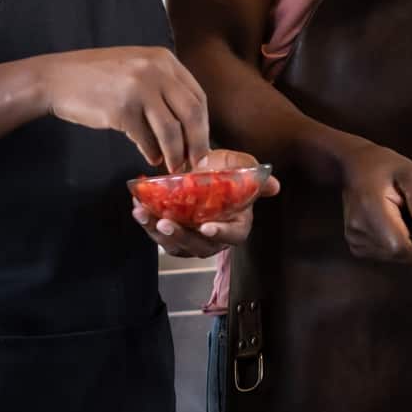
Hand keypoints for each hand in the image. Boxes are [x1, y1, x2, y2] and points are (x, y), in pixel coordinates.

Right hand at [36, 46, 209, 171]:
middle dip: (198, 143)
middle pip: (192, 113)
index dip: (204, 125)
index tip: (203, 145)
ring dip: (175, 154)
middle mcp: (155, 70)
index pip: (198, 96)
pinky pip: (145, 138)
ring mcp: (138, 88)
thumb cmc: (98, 77)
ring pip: (171, 130)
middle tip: (197, 163)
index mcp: (164, 59)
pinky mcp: (121, 109)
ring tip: (173, 166)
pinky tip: (151, 158)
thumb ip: (164, 87)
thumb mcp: (137, 69)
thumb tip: (191, 126)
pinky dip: (151, 152)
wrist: (56, 78)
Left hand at [133, 149, 279, 257]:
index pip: (232, 235)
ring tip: (143, 214)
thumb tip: (274, 185)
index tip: (207, 227)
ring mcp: (191, 240)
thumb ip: (254, 175)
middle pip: (198, 246)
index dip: (220, 233)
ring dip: (156, 232)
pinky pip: (158, 236)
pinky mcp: (172, 236)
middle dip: (180, 236)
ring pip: (175, 244)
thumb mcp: (240, 166)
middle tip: (165, 223)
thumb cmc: (224, 170)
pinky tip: (137, 207)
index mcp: (236, 225)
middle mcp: (214, 238)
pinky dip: (146, 223)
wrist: (202, 169)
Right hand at [332, 139, 411, 260]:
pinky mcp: (355, 244)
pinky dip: (394, 243)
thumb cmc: (384, 166)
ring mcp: (354, 239)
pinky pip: (384, 254)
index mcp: (370, 209)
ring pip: (393, 256)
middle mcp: (357, 229)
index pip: (400, 247)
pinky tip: (393, 224)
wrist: (353, 166)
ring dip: (406, 242)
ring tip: (401, 216)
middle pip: (398, 254)